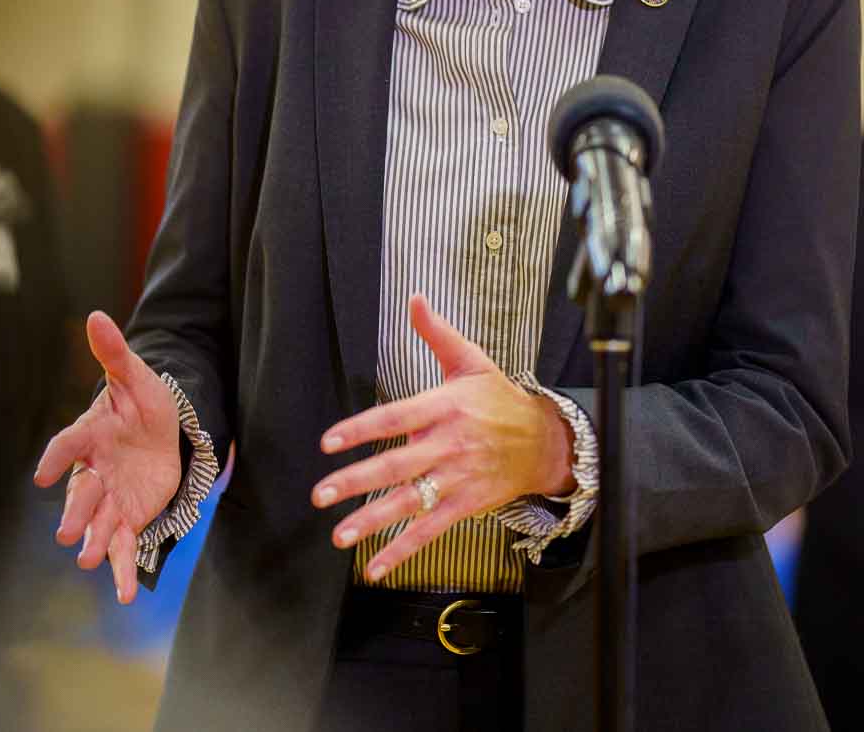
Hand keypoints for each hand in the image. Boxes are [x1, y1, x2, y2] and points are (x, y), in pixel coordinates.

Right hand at [33, 310, 180, 604]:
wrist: (162, 432)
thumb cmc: (142, 403)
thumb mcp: (136, 376)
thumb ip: (114, 353)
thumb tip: (96, 315)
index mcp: (91, 435)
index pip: (70, 444)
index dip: (57, 457)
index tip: (43, 473)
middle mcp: (94, 472)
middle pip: (81, 493)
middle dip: (74, 512)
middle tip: (65, 533)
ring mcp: (109, 499)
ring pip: (97, 524)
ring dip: (91, 542)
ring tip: (85, 560)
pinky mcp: (127, 519)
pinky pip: (123, 547)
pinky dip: (123, 570)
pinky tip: (126, 595)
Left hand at [310, 293, 573, 580]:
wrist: (544, 441)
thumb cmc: (499, 398)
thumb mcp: (471, 361)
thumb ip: (437, 334)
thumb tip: (414, 297)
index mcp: (445, 406)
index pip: (396, 417)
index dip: (361, 429)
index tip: (328, 442)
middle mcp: (449, 444)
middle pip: (397, 466)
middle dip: (356, 481)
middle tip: (320, 494)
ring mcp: (457, 478)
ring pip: (409, 503)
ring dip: (372, 521)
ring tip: (338, 535)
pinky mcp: (466, 504)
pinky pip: (429, 530)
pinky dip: (401, 550)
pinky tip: (374, 566)